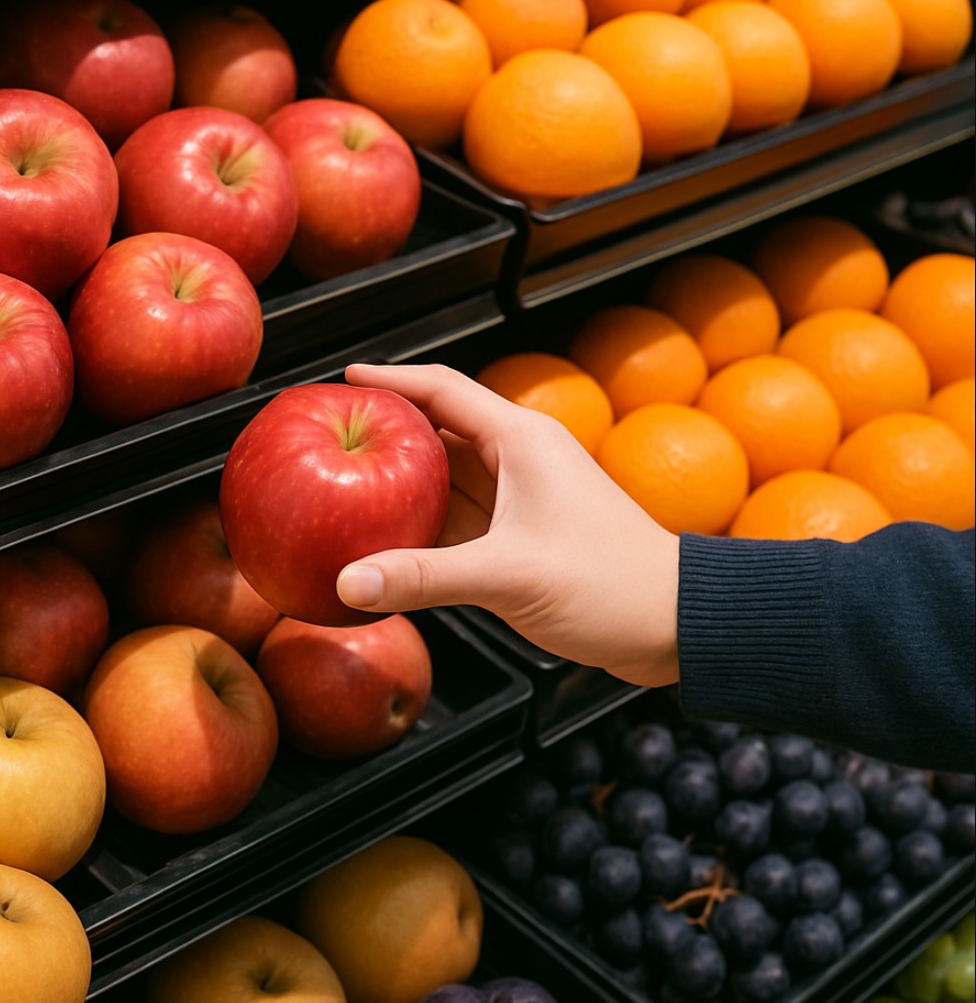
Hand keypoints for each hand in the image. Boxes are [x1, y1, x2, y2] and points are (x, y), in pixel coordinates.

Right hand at [335, 362, 680, 687]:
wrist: (673, 623)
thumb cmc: (610, 585)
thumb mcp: (509, 575)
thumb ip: (424, 577)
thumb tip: (349, 581)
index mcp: (521, 441)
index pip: (442, 390)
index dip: (390, 380)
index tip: (342, 380)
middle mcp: (519, 460)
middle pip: (437, 432)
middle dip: (385, 434)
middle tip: (329, 439)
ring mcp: (520, 499)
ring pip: (445, 479)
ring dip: (401, 483)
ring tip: (345, 487)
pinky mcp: (521, 537)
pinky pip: (459, 519)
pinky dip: (423, 526)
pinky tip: (387, 541)